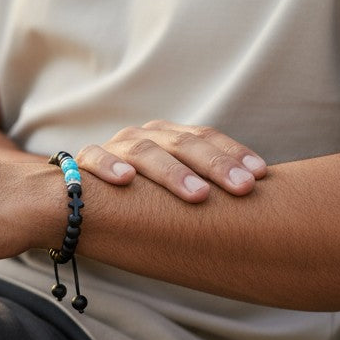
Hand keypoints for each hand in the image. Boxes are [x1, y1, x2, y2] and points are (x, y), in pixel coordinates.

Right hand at [77, 120, 266, 201]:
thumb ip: (202, 190)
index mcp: (170, 137)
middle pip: (183, 143)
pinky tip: (125, 179)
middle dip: (215, 165)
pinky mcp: (83, 162)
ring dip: (173, 172)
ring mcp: (115, 147)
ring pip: (144, 151)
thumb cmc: (139, 201)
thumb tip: (256, 204)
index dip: (234, 154)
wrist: (79, 200)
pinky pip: (94, 158)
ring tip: (198, 195)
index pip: (207, 137)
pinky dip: (108, 166)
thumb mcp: (172, 193)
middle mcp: (145, 136)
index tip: (260, 176)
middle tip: (242, 188)